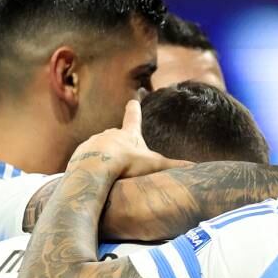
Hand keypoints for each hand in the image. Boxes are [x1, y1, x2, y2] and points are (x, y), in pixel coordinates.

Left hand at [67, 99, 192, 179]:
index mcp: (128, 134)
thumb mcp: (154, 165)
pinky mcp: (80, 154)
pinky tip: (95, 178)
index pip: (133, 117)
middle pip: (115, 135)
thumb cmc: (126, 164)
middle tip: (123, 158)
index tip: (133, 99)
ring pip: (100, 148)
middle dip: (118, 143)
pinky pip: (86, 160)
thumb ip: (175, 166)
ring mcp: (93, 143)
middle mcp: (109, 134)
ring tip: (109, 172)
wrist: (94, 169)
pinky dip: (91, 166)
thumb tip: (197, 166)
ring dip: (104, 157)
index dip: (134, 109)